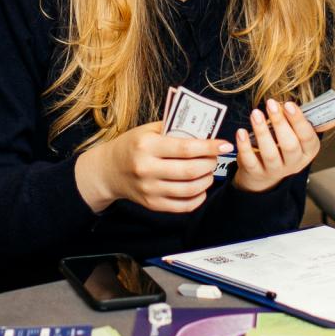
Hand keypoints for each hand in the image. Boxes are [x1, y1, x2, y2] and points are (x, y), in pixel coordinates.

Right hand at [74, 121, 221, 212]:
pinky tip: (200, 188)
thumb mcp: (148, 130)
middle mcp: (147, 169)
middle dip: (210, 164)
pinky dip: (198, 197)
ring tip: (208, 172)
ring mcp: (149, 189)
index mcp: (147, 146)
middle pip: (190, 170)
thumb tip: (206, 131)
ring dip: (207, 180)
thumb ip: (175, 129)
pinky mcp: (152, 204)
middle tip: (215, 158)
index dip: (210, 147)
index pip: (186, 148)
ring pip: (190, 189)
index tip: (225, 144)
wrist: (109, 170)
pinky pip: (183, 206)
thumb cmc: (132, 146)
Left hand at [232, 99, 322, 192]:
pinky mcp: (256, 173)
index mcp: (308, 151)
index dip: (299, 121)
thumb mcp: (299, 136)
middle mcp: (294, 163)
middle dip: (280, 123)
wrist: (264, 174)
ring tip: (255, 113)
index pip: (307, 137)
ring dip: (262, 131)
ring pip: (270, 153)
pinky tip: (240, 132)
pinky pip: (251, 161)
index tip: (289, 104)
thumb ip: (310, 122)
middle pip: (289, 145)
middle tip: (271, 103)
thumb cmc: (283, 145)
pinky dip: (245, 147)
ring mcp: (275, 170)